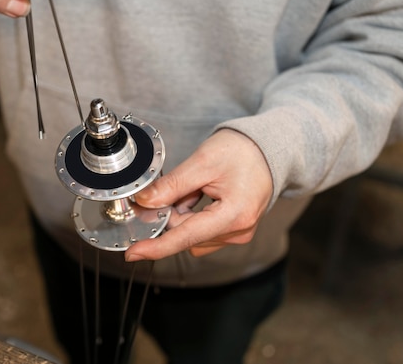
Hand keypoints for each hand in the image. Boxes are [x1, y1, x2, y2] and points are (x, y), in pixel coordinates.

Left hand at [125, 129, 272, 260]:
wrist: (270, 148)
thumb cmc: (243, 151)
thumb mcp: (203, 162)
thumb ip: (172, 185)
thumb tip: (145, 201)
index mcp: (234, 216)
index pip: (186, 237)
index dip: (156, 247)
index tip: (133, 253)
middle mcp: (238, 231)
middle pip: (186, 234)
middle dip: (171, 214)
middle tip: (173, 187)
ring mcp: (238, 233)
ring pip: (192, 234)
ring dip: (182, 214)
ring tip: (196, 187)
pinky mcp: (234, 231)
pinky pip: (202, 230)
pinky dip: (193, 215)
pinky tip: (200, 194)